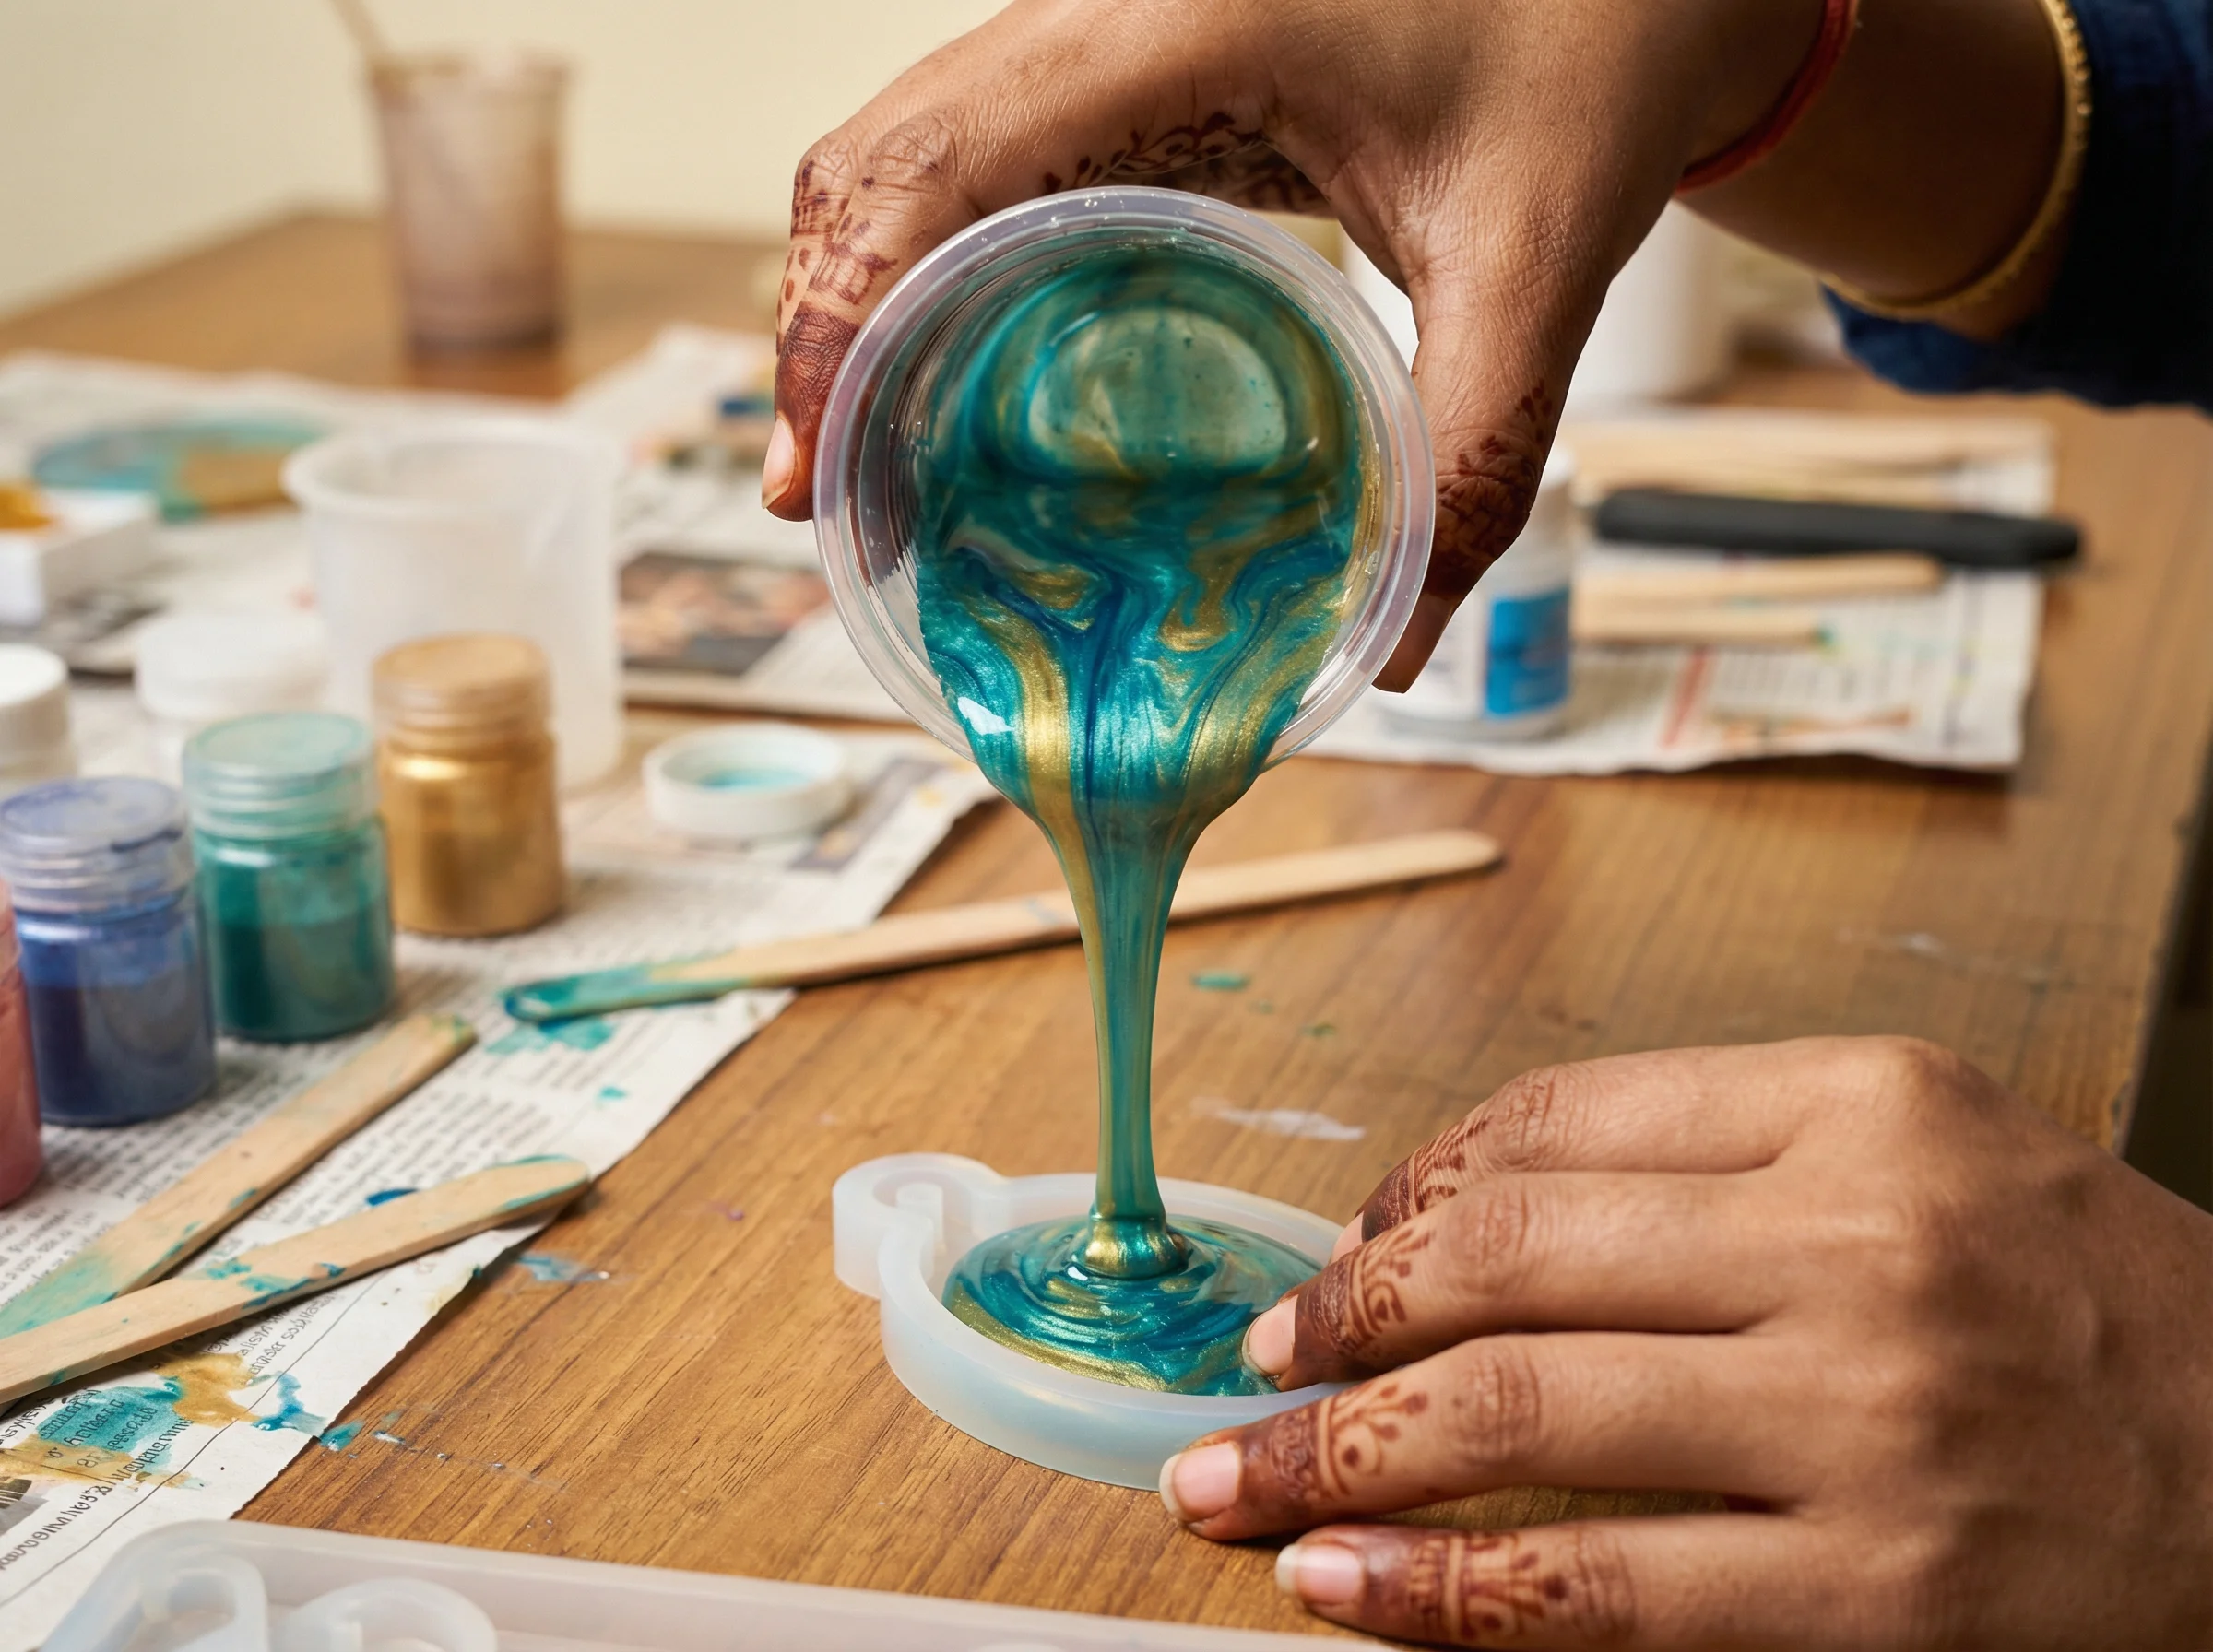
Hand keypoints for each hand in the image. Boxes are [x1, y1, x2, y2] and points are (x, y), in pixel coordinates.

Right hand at [764, 0, 1824, 684]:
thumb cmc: (1593, 50)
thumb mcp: (1536, 265)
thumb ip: (1472, 459)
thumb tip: (1394, 650)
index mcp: (1182, 22)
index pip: (934, 162)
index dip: (841, 317)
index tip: (822, 475)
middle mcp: (1109, 7)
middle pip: (877, 154)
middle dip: (821, 327)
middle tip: (827, 501)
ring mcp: (1106, 28)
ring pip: (903, 145)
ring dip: (856, 294)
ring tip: (861, 458)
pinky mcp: (1128, 67)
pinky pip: (975, 153)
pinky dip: (924, 262)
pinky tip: (942, 374)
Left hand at [1157, 1038, 2212, 1648]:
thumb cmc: (2088, 1310)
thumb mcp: (1928, 1158)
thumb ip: (1708, 1158)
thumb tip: (1447, 1213)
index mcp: (1866, 1105)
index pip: (1555, 1122)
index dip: (1406, 1193)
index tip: (1342, 1255)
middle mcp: (1861, 1240)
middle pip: (1505, 1259)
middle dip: (1337, 1321)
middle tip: (1251, 1373)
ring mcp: (1868, 1421)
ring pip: (1517, 1415)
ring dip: (1338, 1454)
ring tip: (1235, 1485)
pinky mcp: (1883, 1597)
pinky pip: (1600, 1589)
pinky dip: (1443, 1593)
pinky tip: (1343, 1590)